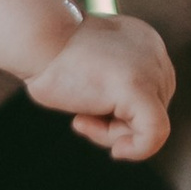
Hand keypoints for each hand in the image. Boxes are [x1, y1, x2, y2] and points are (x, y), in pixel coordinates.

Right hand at [26, 11, 174, 159]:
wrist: (35, 38)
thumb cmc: (47, 56)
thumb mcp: (87, 66)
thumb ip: (109, 86)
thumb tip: (110, 116)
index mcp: (142, 44)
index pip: (147, 94)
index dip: (118, 112)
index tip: (85, 111)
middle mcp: (154, 53)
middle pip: (151, 109)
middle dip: (116, 125)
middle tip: (81, 119)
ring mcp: (150, 69)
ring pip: (150, 125)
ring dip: (113, 134)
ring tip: (82, 120)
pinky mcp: (140, 89)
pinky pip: (155, 133)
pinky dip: (139, 150)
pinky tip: (118, 151)